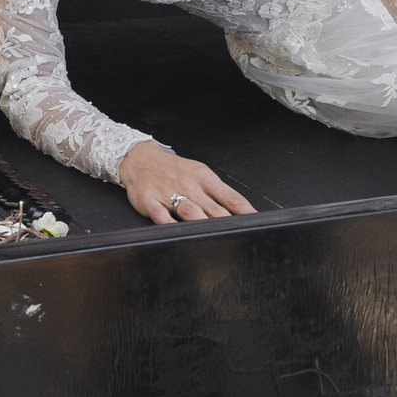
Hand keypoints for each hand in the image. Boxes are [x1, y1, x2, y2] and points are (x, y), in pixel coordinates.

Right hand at [117, 140, 256, 224]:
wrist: (140, 159)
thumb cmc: (174, 169)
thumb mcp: (199, 173)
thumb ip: (219, 193)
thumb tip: (242, 211)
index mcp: (204, 178)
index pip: (230, 197)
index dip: (245, 212)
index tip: (256, 223)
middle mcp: (189, 186)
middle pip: (213, 209)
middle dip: (227, 223)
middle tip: (238, 236)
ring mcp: (168, 193)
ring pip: (190, 211)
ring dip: (202, 224)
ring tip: (214, 237)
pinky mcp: (150, 201)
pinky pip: (161, 216)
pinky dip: (170, 225)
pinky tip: (178, 232)